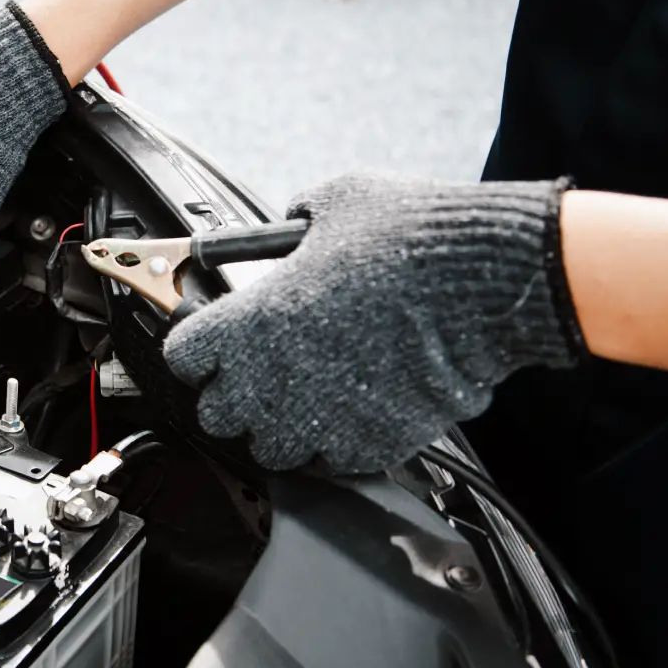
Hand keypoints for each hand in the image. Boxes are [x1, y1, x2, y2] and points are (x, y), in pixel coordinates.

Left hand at [163, 174, 586, 472]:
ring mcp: (316, 421)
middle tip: (262, 370)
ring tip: (308, 395)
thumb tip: (292, 226)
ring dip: (279, 426)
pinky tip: (353, 409)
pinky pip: (327, 462)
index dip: (198, 346)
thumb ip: (294, 225)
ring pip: (268, 449)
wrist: (485, 285)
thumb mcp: (334, 205)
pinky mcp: (365, 448)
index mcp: (248, 323)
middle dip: (233, 394)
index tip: (213, 339)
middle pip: (215, 414)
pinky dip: (332, 443)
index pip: (182, 356)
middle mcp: (270, 381)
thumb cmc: (411, 238)